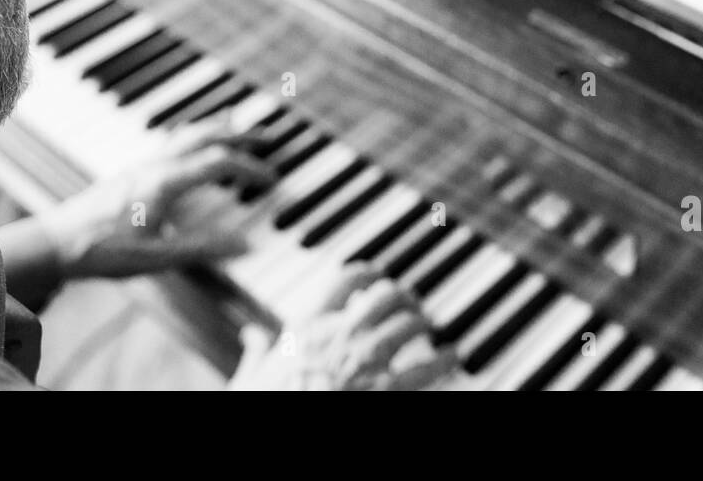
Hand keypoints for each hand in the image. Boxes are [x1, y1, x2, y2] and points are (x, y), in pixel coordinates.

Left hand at [35, 114, 272, 279]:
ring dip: (215, 129)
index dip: (250, 168)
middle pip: (204, 137)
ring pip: (186, 135)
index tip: (271, 178)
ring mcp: (141, 166)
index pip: (219, 163)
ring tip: (235, 123)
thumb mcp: (156, 257)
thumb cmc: (100, 250)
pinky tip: (191, 145)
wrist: (54, 243)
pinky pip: (170, 143)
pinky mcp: (131, 173)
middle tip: (265, 135)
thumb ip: (203, 250)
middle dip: (238, 134)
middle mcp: (155, 166)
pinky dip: (192, 137)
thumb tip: (245, 245)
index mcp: (165, 182)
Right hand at [228, 265, 457, 389]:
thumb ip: (256, 352)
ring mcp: (364, 361)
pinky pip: (425, 368)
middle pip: (383, 297)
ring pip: (407, 326)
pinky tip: (452, 355)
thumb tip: (252, 336)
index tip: (378, 275)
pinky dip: (443, 359)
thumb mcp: (250, 377)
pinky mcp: (385, 389)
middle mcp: (340, 335)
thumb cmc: (262, 404)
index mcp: (307, 326)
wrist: (270, 429)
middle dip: (402, 297)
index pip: (345, 280)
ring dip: (422, 323)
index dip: (367, 273)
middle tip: (412, 302)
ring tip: (429, 326)